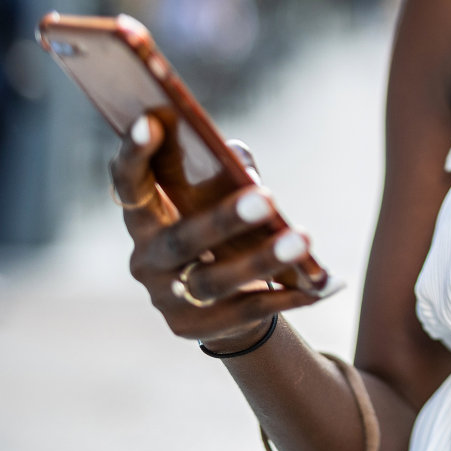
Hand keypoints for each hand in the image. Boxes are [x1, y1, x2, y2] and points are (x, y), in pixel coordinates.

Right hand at [109, 114, 320, 349]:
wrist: (222, 302)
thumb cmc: (220, 229)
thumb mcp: (218, 196)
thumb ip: (226, 171)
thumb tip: (241, 165)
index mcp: (144, 218)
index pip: (129, 185)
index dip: (134, 155)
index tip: (150, 121)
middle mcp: (146, 259)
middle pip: (182, 240)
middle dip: (224, 219)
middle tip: (267, 198)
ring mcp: (166, 299)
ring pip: (214, 281)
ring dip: (262, 260)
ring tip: (303, 240)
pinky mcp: (193, 329)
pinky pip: (246, 312)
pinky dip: (287, 295)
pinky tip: (321, 283)